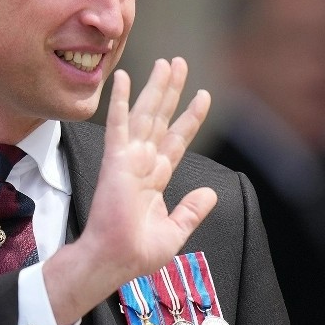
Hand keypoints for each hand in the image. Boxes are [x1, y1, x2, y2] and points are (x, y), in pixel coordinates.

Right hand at [44, 57, 216, 324]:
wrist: (115, 260)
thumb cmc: (137, 251)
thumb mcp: (176, 230)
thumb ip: (192, 210)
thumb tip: (209, 194)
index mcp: (156, 179)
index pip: (177, 140)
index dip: (190, 118)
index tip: (203, 95)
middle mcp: (143, 163)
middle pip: (161, 119)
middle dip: (171, 91)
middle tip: (179, 63)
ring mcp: (129, 160)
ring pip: (146, 115)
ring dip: (156, 88)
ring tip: (166, 64)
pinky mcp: (116, 162)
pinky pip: (119, 125)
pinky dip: (122, 102)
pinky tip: (124, 79)